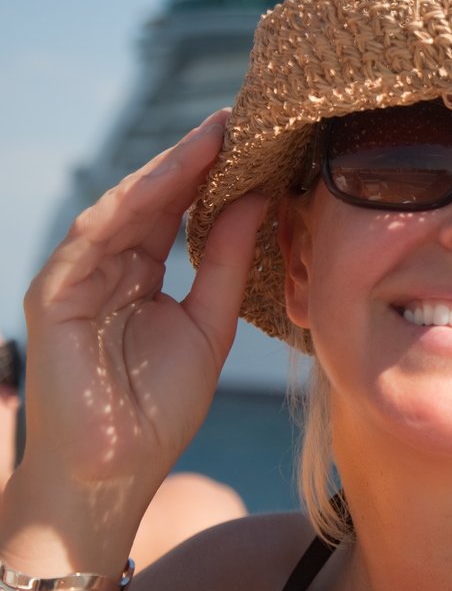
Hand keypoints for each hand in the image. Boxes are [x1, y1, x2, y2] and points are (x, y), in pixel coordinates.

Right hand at [18, 110, 266, 507]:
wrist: (112, 473)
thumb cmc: (158, 409)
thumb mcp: (210, 325)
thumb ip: (227, 262)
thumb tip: (257, 198)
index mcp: (144, 273)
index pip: (180, 211)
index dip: (216, 174)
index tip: (257, 138)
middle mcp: (109, 266)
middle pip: (154, 199)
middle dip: (195, 158)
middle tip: (238, 117)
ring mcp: (78, 277)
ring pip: (123, 208)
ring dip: (167, 170)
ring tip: (212, 137)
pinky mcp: (54, 294)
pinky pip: (92, 238)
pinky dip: (127, 206)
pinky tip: (164, 180)